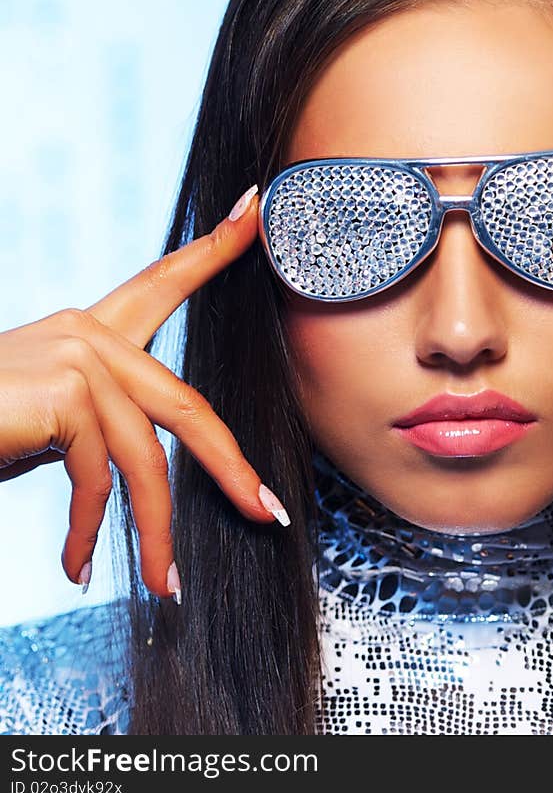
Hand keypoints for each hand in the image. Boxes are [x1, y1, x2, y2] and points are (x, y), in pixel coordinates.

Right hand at [0, 184, 290, 600]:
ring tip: (166, 585)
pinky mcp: (63, 388)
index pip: (164, 280)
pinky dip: (92, 530)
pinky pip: (100, 474)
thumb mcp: (49, 424)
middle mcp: (89, 331)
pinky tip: (77, 565)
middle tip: (265, 514)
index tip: (259, 207)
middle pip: (187, 405)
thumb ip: (99, 424)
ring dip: (155, 531)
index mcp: (92, 332)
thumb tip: (143, 470)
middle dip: (230, 468)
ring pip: (147, 456)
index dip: (216, 247)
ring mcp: (77, 354)